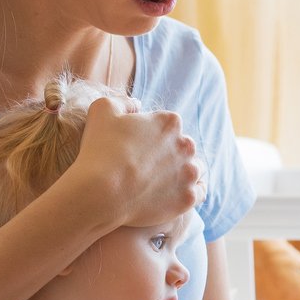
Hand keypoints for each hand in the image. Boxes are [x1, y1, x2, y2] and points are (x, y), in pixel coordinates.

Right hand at [64, 96, 202, 232]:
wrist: (102, 193)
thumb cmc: (100, 150)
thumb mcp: (102, 109)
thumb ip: (122, 101)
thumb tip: (136, 104)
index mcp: (170, 122)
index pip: (168, 124)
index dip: (153, 135)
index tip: (139, 147)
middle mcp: (186, 145)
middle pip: (183, 146)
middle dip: (170, 153)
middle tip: (148, 166)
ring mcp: (190, 173)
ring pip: (194, 169)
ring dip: (183, 172)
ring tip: (163, 181)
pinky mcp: (188, 198)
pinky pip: (199, 192)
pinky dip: (191, 191)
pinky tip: (178, 193)